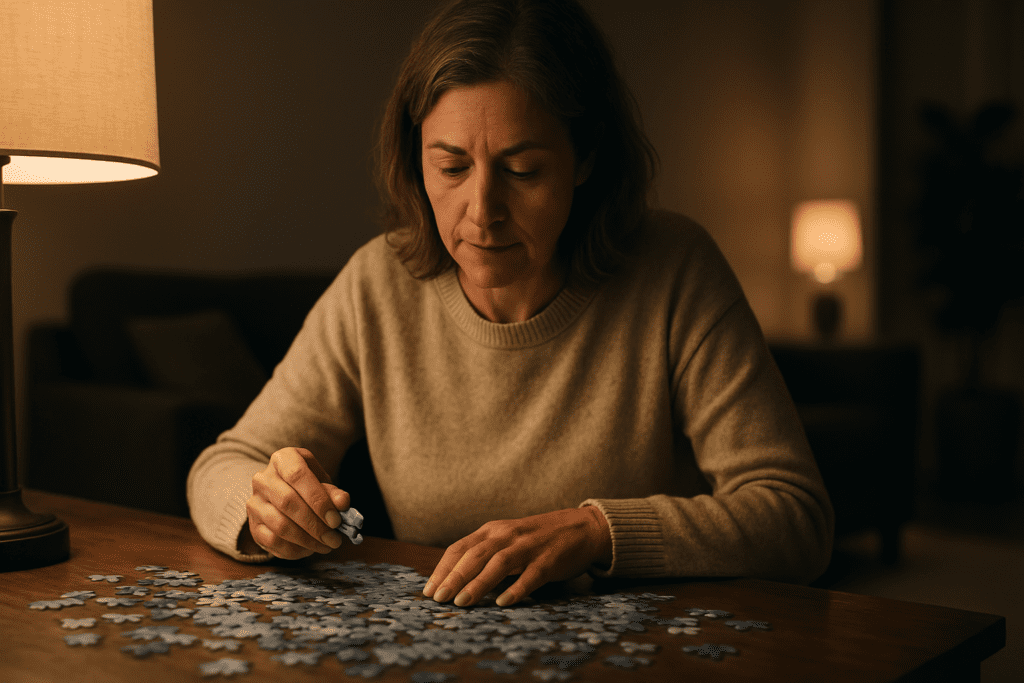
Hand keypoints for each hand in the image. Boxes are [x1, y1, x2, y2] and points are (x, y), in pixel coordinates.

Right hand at [244, 447, 350, 559]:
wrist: (283, 494)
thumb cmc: (307, 486)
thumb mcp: (322, 482)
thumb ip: (333, 492)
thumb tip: (343, 503)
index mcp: (283, 459)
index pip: (298, 475)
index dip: (318, 499)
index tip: (336, 519)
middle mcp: (263, 479)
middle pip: (288, 502)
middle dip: (315, 524)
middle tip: (334, 538)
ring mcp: (254, 502)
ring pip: (279, 525)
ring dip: (307, 540)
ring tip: (326, 545)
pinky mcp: (253, 525)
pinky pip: (272, 541)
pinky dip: (294, 549)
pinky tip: (309, 549)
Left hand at [422, 506, 611, 607]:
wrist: (581, 527)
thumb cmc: (537, 538)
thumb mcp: (507, 538)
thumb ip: (484, 554)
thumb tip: (453, 581)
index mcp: (493, 530)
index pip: (461, 548)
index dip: (443, 569)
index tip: (429, 590)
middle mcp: (507, 534)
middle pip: (475, 555)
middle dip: (455, 577)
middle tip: (439, 599)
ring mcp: (529, 546)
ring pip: (499, 563)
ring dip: (479, 583)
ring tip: (462, 602)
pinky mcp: (549, 559)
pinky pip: (531, 575)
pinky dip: (516, 588)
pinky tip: (503, 602)